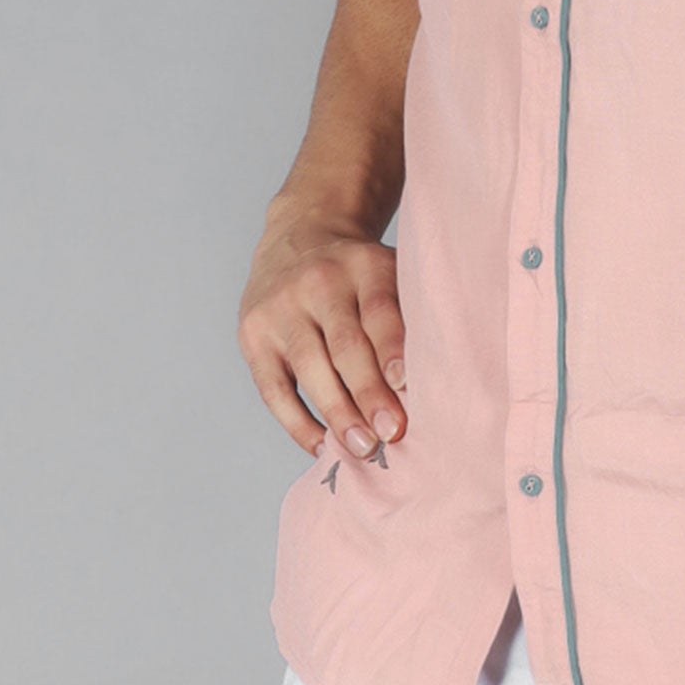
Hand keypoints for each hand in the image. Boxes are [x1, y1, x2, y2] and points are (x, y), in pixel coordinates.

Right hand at [237, 211, 407, 459]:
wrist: (299, 236)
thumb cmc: (359, 274)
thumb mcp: (388, 272)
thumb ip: (407, 316)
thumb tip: (431, 387)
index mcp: (364, 265)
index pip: (379, 309)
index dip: (393, 349)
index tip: (407, 388)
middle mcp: (319, 283)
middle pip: (345, 345)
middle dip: (368, 394)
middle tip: (391, 434)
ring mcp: (280, 308)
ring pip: (310, 368)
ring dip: (337, 414)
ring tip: (363, 448)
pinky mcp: (253, 334)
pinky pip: (274, 388)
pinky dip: (298, 422)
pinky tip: (322, 446)